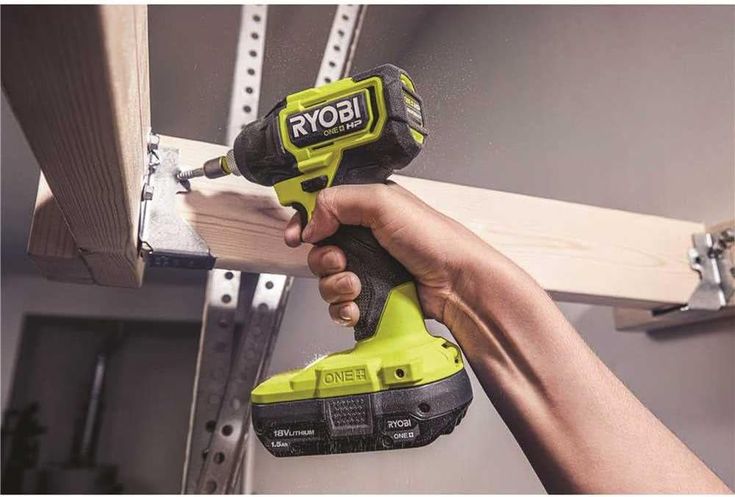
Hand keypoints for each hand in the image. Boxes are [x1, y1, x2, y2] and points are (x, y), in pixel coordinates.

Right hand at [284, 182, 489, 326]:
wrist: (456, 284)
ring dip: (334, 285)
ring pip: (326, 281)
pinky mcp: (372, 297)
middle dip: (322, 259)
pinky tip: (356, 305)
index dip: (304, 222)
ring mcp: (368, 269)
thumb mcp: (383, 202)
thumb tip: (310, 222)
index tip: (297, 235)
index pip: (321, 211)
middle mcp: (365, 239)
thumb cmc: (434, 239)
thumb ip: (338, 202)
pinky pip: (339, 306)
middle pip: (318, 249)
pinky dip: (343, 308)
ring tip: (355, 285)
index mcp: (365, 209)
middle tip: (339, 261)